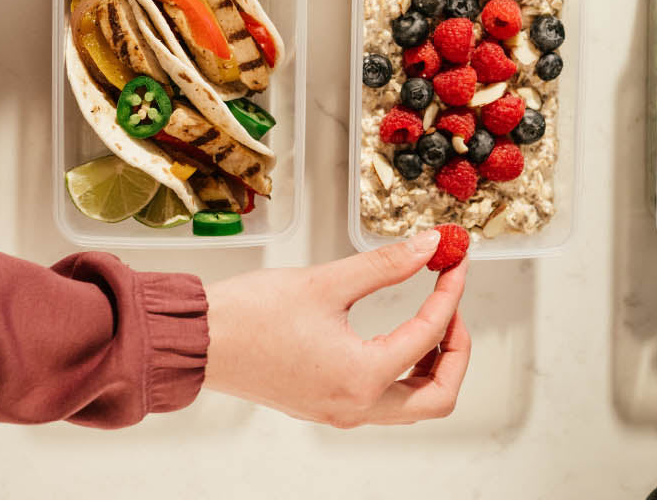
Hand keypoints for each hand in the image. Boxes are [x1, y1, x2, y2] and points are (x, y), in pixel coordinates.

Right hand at [202, 229, 470, 426]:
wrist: (199, 341)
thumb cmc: (250, 315)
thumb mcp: (326, 281)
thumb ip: (385, 264)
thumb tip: (428, 245)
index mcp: (362, 377)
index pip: (430, 335)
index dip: (450, 293)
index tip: (454, 263)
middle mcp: (356, 406)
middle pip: (438, 396)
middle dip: (457, 350)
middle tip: (450, 306)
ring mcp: (341, 412)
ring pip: (414, 405)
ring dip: (432, 365)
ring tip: (428, 319)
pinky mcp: (327, 406)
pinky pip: (385, 401)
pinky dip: (404, 372)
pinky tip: (396, 337)